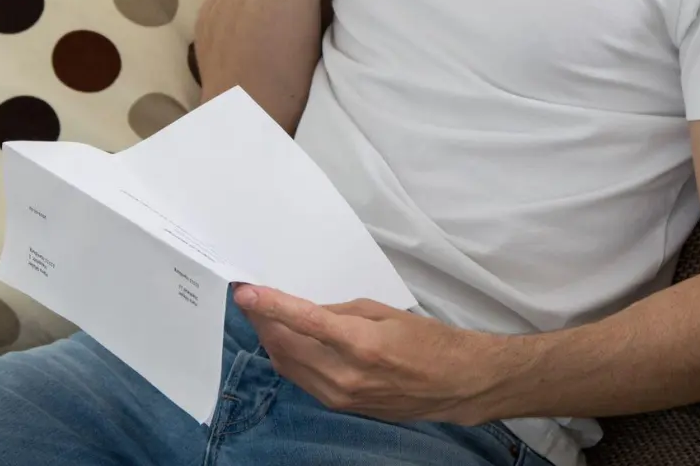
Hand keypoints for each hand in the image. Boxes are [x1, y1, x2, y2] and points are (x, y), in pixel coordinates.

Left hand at [234, 284, 499, 424]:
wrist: (454, 384)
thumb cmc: (428, 340)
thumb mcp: (384, 312)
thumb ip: (340, 312)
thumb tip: (305, 312)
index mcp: (361, 344)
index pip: (304, 322)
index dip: (270, 306)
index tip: (245, 292)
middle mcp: (345, 375)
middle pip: (286, 346)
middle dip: (263, 320)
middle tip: (250, 298)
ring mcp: (340, 396)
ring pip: (287, 365)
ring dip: (271, 339)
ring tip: (262, 316)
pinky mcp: (340, 407)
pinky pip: (302, 379)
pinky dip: (288, 357)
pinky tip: (286, 340)